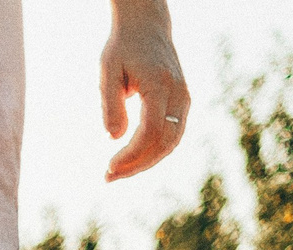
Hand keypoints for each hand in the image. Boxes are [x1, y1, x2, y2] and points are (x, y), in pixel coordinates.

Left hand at [101, 0, 189, 179]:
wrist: (147, 29)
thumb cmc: (123, 48)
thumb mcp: (108, 71)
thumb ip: (111, 104)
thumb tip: (114, 138)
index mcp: (160, 84)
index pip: (152, 131)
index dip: (132, 154)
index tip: (109, 167)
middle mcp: (179, 93)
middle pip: (164, 142)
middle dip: (137, 164)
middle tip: (108, 177)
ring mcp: (184, 99)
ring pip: (172, 142)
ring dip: (145, 162)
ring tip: (117, 173)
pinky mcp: (182, 104)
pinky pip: (172, 135)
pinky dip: (154, 152)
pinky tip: (132, 161)